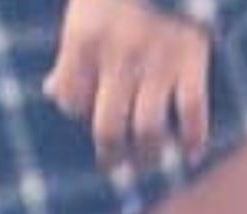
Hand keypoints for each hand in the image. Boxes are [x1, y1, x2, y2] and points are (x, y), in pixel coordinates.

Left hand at [47, 0, 212, 167]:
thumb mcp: (83, 12)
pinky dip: (194, 138)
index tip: (87, 119)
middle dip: (111, 155)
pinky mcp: (192, 60)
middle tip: (114, 166)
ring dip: (149, 155)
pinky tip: (191, 152)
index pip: (72, 102)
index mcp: (85, 41)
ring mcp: (157, 62)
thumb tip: (52, 93)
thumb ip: (69, 54)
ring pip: (149, 129)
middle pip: (108, 128)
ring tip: (148, 162)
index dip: (78, 114)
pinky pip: (192, 112)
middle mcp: (119, 58)